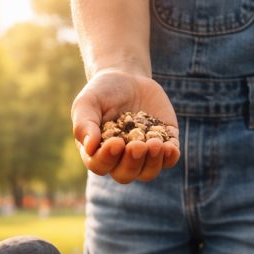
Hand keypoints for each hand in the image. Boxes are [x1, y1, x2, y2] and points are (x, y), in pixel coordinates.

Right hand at [71, 69, 179, 183]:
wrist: (128, 79)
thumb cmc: (102, 93)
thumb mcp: (88, 102)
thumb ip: (84, 123)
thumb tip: (89, 147)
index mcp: (98, 152)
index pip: (100, 165)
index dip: (107, 158)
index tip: (116, 142)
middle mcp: (120, 159)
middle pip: (125, 174)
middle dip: (132, 163)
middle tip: (137, 145)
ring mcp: (143, 155)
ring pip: (148, 172)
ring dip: (152, 162)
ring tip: (154, 144)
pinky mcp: (164, 145)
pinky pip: (169, 160)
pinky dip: (170, 157)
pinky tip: (170, 147)